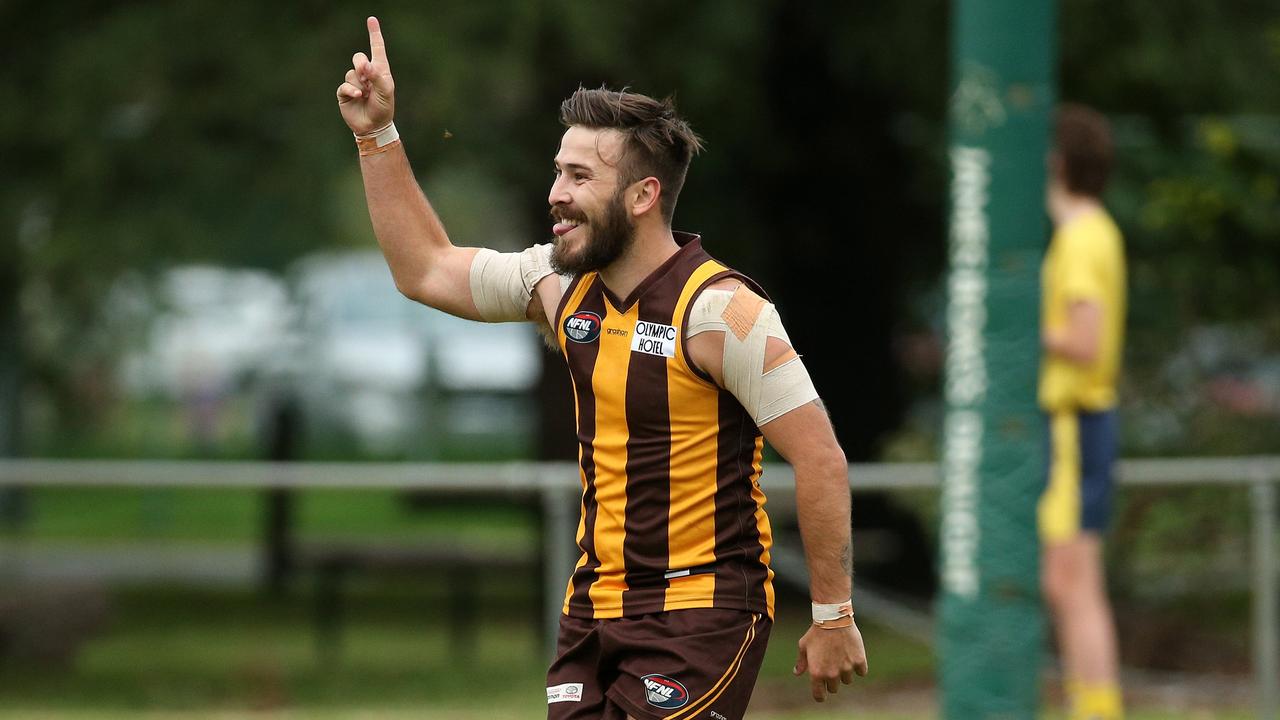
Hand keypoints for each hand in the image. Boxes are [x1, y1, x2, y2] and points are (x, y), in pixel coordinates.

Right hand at [336, 16, 395, 134]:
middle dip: (361, 66)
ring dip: (360, 85)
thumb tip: (365, 64)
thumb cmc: (383, 108)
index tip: (372, 19)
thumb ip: (377, 75)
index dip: (374, 34)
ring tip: (366, 96)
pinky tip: (358, 97)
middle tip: (368, 78)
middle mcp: (366, 74)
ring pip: (351, 73)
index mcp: (380, 70)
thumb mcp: (386, 91)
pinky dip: (352, 91)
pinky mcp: (345, 92)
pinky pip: (344, 85)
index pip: (376, 48)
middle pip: (358, 57)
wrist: (374, 126)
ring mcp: (355, 82)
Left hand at [794, 620, 867, 701]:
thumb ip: (802, 662)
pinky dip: (859, 666)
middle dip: (832, 680)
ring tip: (841, 657)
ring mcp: (846, 668)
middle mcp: (832, 674)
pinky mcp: (859, 661)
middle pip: (834, 688)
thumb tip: (797, 673)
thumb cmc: (816, 632)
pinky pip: (861, 672)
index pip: (820, 696)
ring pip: (847, 680)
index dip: (820, 695)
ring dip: (845, 673)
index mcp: (817, 673)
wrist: (833, 618)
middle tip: (831, 666)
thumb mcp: (804, 646)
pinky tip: (853, 656)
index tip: (822, 691)